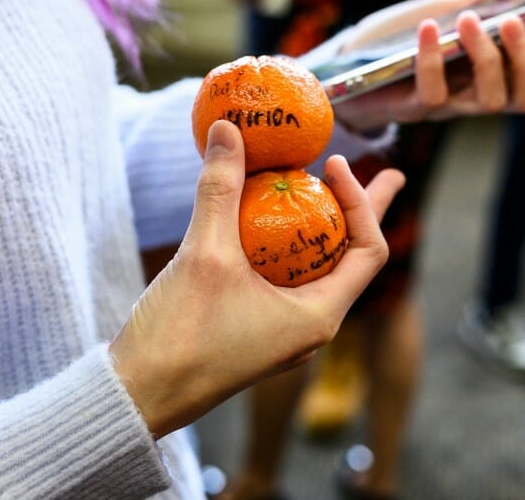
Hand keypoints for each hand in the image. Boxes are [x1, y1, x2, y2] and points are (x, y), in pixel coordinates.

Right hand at [109, 121, 403, 437]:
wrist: (136, 395)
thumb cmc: (179, 337)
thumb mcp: (204, 254)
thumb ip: (220, 189)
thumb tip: (228, 129)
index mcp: (319, 316)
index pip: (368, 250)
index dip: (361, 202)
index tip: (333, 163)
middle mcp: (311, 324)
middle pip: (353, 257)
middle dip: (366, 212)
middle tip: (389, 173)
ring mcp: (285, 328)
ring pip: (320, 267)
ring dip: (328, 226)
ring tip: (337, 192)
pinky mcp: (258, 325)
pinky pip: (289, 277)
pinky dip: (291, 243)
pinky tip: (274, 221)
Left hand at [330, 0, 524, 128]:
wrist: (346, 67)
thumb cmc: (399, 40)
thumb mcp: (443, 10)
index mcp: (488, 73)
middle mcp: (475, 95)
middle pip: (522, 97)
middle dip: (524, 59)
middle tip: (509, 22)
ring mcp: (448, 105)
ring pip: (488, 101)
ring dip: (485, 59)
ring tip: (469, 21)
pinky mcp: (414, 108)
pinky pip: (434, 92)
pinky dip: (432, 59)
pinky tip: (428, 28)